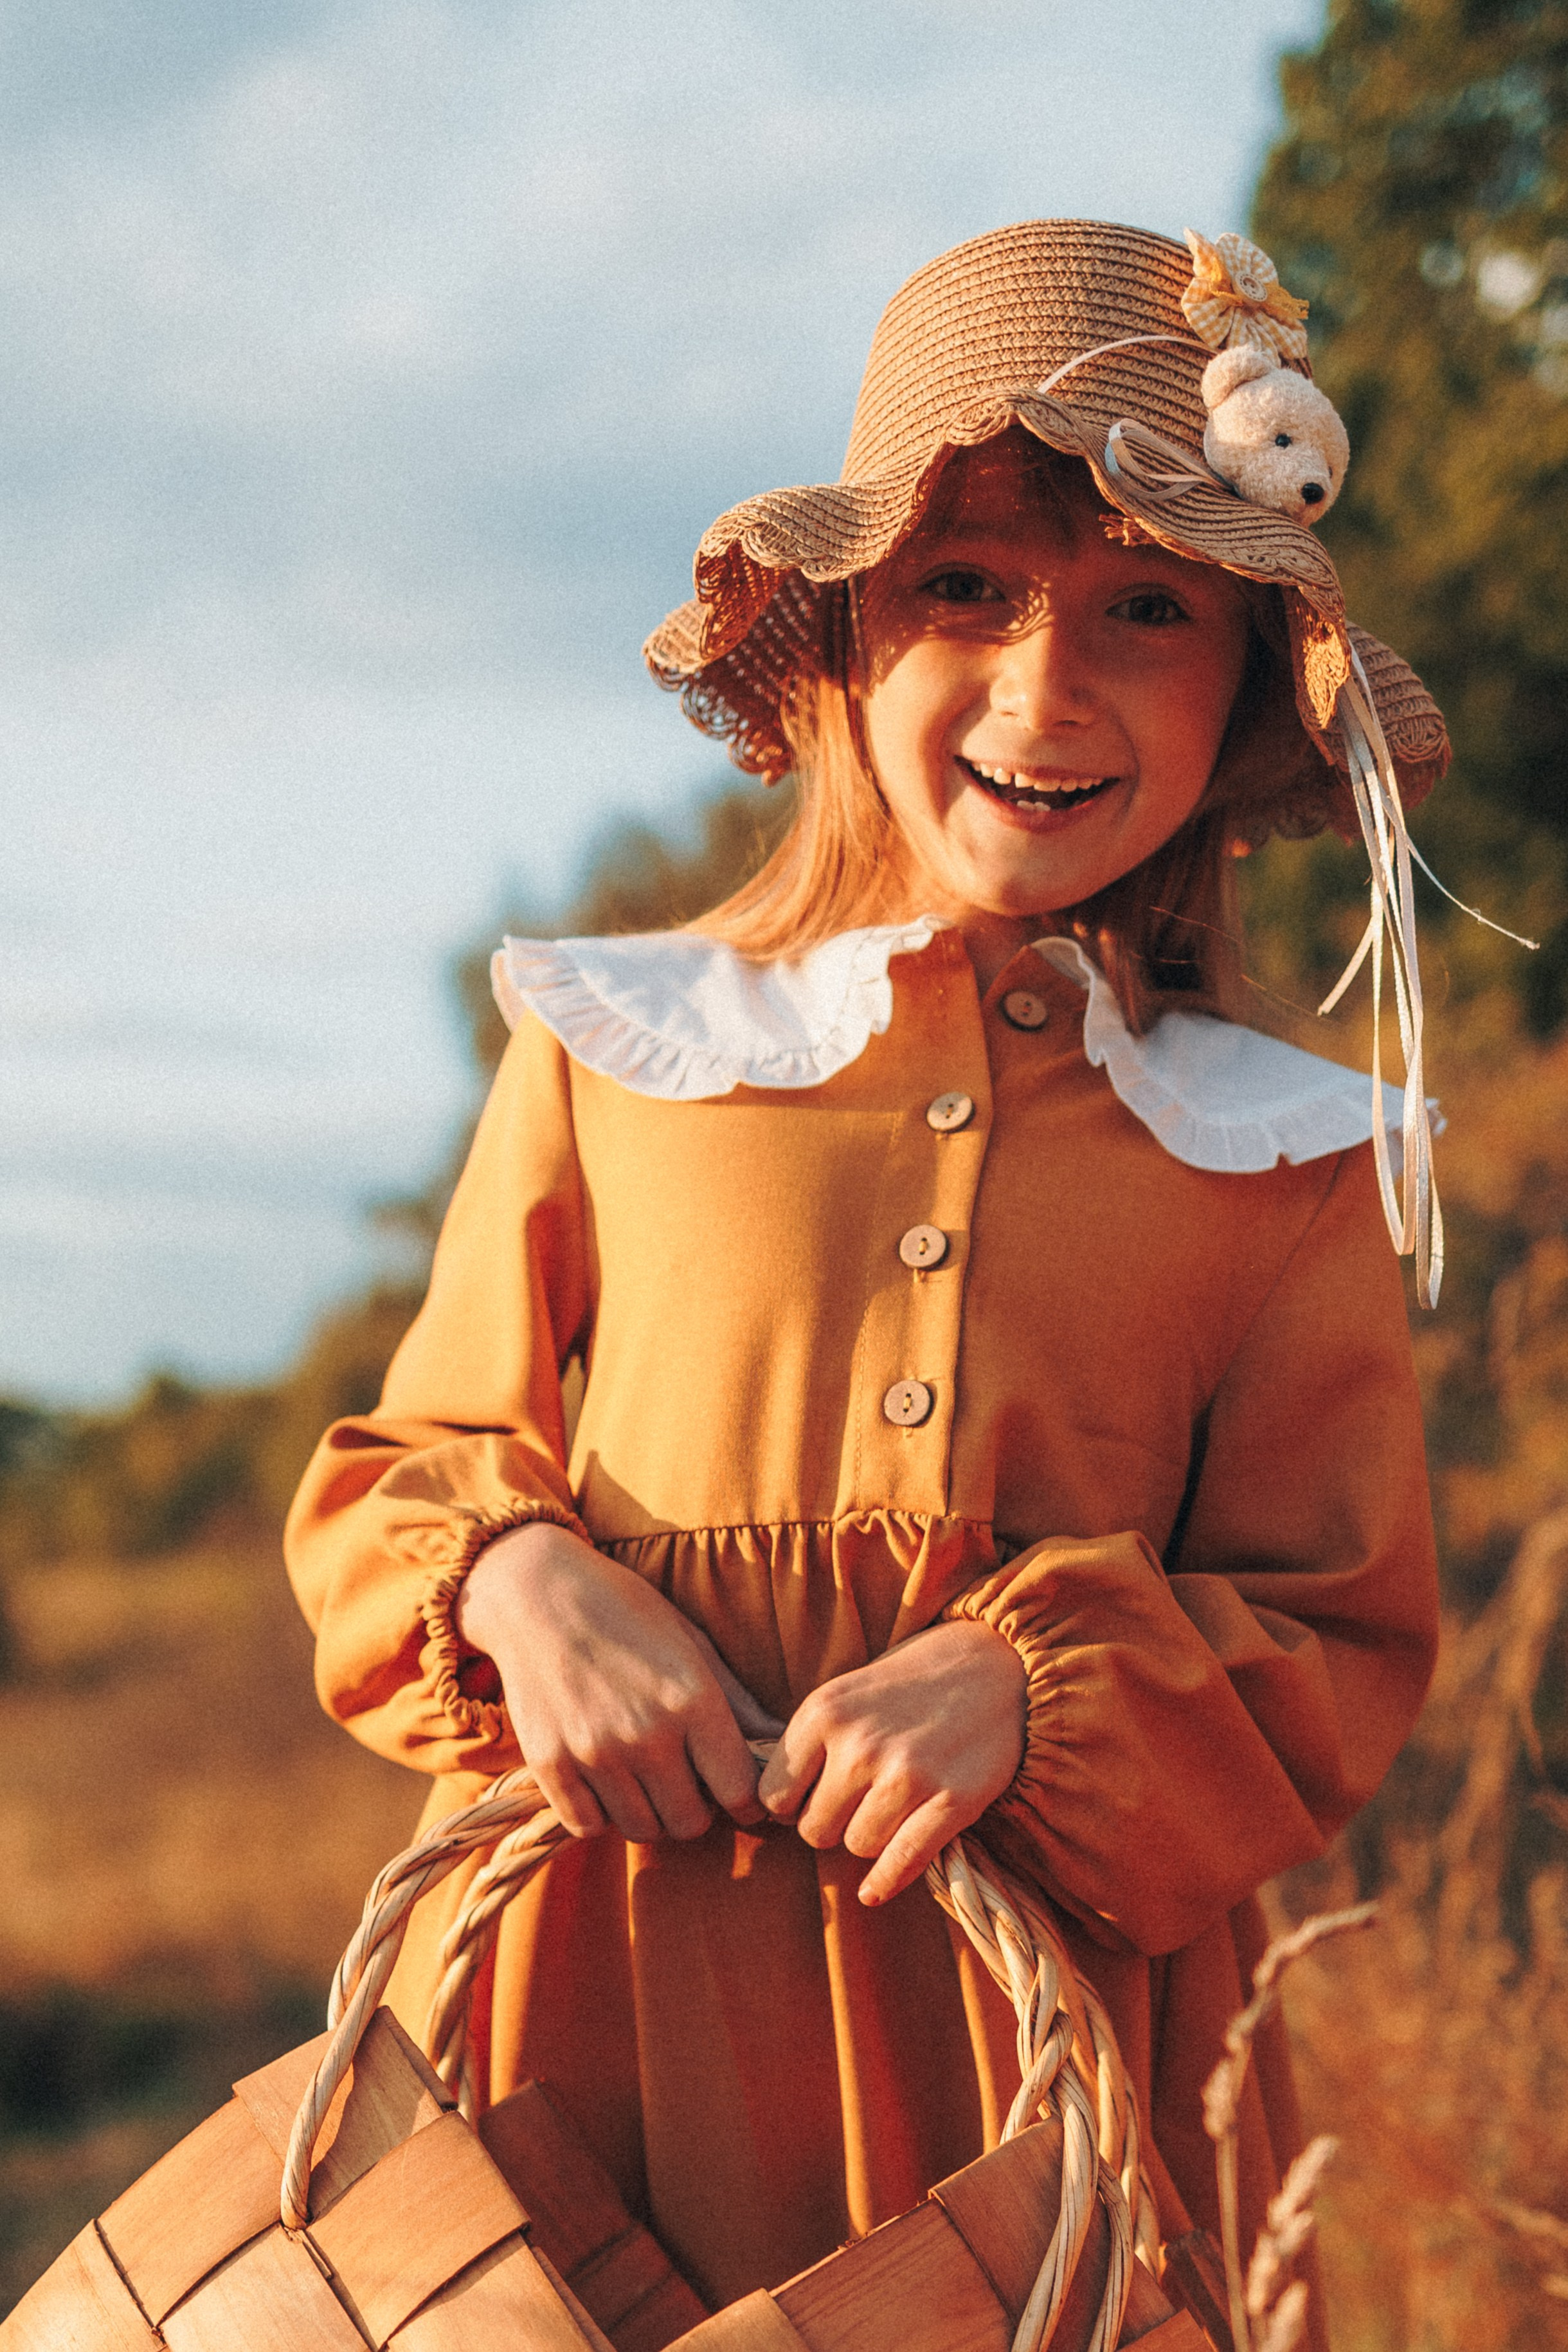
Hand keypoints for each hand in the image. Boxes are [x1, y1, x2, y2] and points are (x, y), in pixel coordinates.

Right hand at [457, 1521, 782, 1844]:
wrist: (536, 1593)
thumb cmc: (625, 1611)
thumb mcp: (690, 1642)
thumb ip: (737, 1700)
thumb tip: (780, 1741)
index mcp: (692, 1699)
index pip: (738, 1790)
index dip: (743, 1798)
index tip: (733, 1790)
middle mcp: (646, 1733)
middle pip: (690, 1822)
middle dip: (695, 1807)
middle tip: (684, 1780)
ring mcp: (594, 1752)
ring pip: (641, 1829)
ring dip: (649, 1811)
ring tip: (643, 1776)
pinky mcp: (549, 1764)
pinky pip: (588, 1826)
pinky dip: (600, 1814)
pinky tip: (604, 1780)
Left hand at [757, 1619, 1026, 1905]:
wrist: (997, 1664)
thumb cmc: (912, 1682)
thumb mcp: (847, 1692)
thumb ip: (812, 1743)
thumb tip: (771, 1809)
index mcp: (824, 1711)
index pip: (774, 1796)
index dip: (791, 1805)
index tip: (811, 1799)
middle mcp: (860, 1745)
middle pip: (814, 1830)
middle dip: (831, 1824)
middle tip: (855, 1805)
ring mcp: (907, 1775)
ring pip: (858, 1847)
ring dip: (869, 1839)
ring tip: (888, 1809)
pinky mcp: (952, 1802)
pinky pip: (901, 1864)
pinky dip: (885, 1883)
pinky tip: (874, 1890)